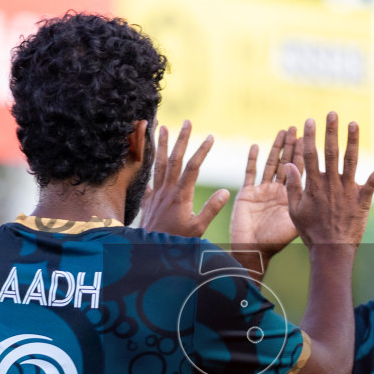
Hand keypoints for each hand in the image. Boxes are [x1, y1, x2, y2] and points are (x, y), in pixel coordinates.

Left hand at [139, 120, 230, 237]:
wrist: (150, 251)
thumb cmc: (176, 242)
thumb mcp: (197, 229)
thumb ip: (211, 210)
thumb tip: (226, 192)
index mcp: (180, 196)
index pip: (193, 167)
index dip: (202, 151)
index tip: (210, 137)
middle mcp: (166, 191)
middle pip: (175, 159)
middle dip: (182, 139)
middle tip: (186, 122)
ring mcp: (155, 194)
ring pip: (159, 164)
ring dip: (162, 145)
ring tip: (162, 128)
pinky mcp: (148, 201)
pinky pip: (148, 177)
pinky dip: (147, 165)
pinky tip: (146, 157)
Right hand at [229, 128, 298, 274]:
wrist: (255, 252)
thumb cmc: (276, 240)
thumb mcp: (294, 218)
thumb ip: (299, 196)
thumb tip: (309, 176)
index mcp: (292, 196)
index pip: (301, 168)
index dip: (305, 151)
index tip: (310, 135)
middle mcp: (278, 191)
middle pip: (287, 162)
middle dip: (292, 144)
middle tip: (297, 126)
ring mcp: (262, 191)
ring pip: (270, 164)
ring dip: (276, 147)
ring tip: (282, 131)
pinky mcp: (247, 194)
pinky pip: (250, 173)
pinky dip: (252, 160)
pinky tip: (256, 146)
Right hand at [284, 112, 373, 247]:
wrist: (331, 250)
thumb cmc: (311, 232)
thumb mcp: (295, 211)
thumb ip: (292, 187)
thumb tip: (289, 164)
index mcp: (314, 185)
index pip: (310, 155)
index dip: (309, 137)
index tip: (309, 121)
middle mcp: (331, 184)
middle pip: (331, 152)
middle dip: (331, 131)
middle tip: (332, 113)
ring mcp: (348, 190)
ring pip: (351, 161)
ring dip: (352, 141)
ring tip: (354, 123)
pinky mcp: (362, 199)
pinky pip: (373, 181)